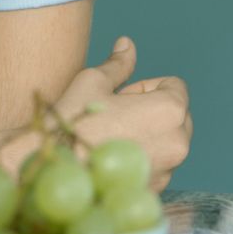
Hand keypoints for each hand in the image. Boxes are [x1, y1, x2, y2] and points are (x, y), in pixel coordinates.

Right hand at [53, 36, 191, 191]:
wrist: (54, 169)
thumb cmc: (74, 120)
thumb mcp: (94, 81)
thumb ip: (118, 64)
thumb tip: (127, 43)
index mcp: (170, 110)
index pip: (175, 86)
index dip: (146, 86)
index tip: (121, 96)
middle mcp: (178, 142)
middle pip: (177, 115)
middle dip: (152, 110)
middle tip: (116, 115)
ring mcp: (169, 170)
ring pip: (167, 142)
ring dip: (148, 135)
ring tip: (112, 137)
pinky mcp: (156, 190)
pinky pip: (158, 165)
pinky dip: (142, 158)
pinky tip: (112, 158)